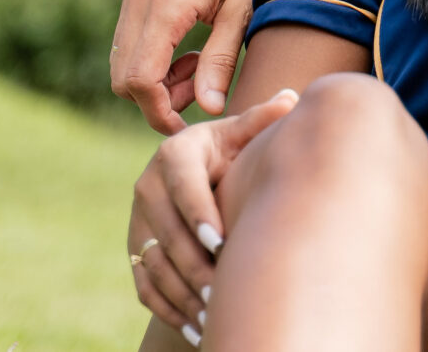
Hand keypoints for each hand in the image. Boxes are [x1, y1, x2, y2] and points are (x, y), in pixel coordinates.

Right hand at [111, 0, 298, 129]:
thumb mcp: (245, 8)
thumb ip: (220, 60)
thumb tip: (209, 108)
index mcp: (167, 4)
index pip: (140, 80)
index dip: (158, 111)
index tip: (187, 126)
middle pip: (123, 76)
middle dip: (154, 99)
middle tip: (198, 96)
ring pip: (122, 58)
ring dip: (152, 79)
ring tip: (198, 71)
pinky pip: (130, 37)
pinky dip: (150, 56)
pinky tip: (187, 51)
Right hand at [127, 88, 301, 337]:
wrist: (194, 177)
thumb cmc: (229, 154)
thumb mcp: (240, 135)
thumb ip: (262, 120)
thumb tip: (292, 98)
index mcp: (174, 155)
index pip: (183, 188)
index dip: (200, 215)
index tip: (222, 243)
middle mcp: (147, 188)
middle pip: (167, 234)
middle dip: (195, 266)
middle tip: (222, 291)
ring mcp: (137, 223)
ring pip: (155, 266)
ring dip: (183, 294)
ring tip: (213, 314)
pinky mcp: (134, 252)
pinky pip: (146, 287)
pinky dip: (169, 311)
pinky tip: (198, 330)